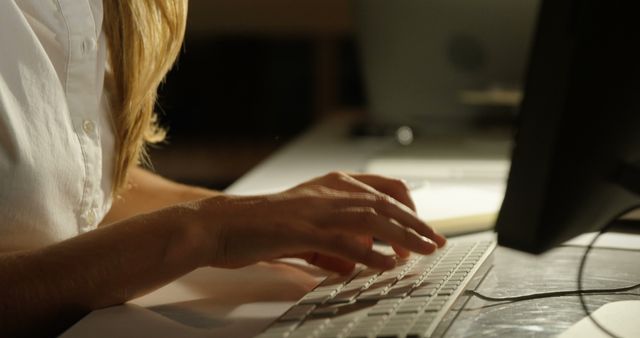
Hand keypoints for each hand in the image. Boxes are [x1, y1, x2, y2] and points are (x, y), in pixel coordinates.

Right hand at [189, 172, 445, 273]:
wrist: (223, 223)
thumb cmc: (263, 223)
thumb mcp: (307, 220)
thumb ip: (337, 233)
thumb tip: (363, 255)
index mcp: (332, 184)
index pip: (384, 188)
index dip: (409, 208)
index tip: (423, 227)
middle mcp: (329, 191)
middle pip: (386, 203)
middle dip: (416, 224)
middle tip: (435, 242)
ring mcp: (316, 209)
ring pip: (372, 218)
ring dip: (402, 236)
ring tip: (422, 252)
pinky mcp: (302, 230)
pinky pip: (344, 241)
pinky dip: (369, 253)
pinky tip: (385, 264)